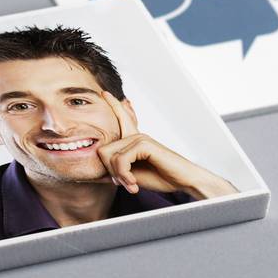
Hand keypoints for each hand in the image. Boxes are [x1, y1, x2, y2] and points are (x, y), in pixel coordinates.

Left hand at [91, 92, 236, 200]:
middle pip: (102, 151)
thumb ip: (114, 173)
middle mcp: (135, 135)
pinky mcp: (144, 143)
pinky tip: (135, 184)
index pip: (120, 120)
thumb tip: (94, 176)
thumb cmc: (161, 177)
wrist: (183, 181)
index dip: (113, 106)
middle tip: (127, 184)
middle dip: (111, 172)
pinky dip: (125, 175)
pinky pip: (121, 160)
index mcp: (133, 140)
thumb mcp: (131, 177)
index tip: (104, 92)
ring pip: (110, 157)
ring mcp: (139, 138)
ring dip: (119, 176)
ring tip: (132, 185)